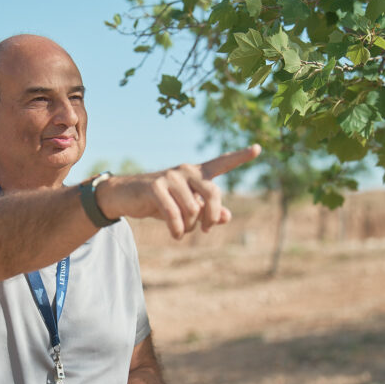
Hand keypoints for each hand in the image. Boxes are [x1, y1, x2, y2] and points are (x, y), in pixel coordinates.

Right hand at [96, 144, 260, 238]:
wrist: (126, 196)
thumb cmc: (159, 201)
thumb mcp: (185, 207)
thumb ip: (207, 211)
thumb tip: (227, 217)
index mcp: (196, 173)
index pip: (222, 163)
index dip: (240, 156)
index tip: (258, 148)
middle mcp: (186, 170)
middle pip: (213, 193)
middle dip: (212, 217)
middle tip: (207, 230)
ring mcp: (171, 176)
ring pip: (194, 209)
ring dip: (190, 226)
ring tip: (182, 230)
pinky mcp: (156, 186)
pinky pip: (174, 213)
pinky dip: (177, 229)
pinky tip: (176, 235)